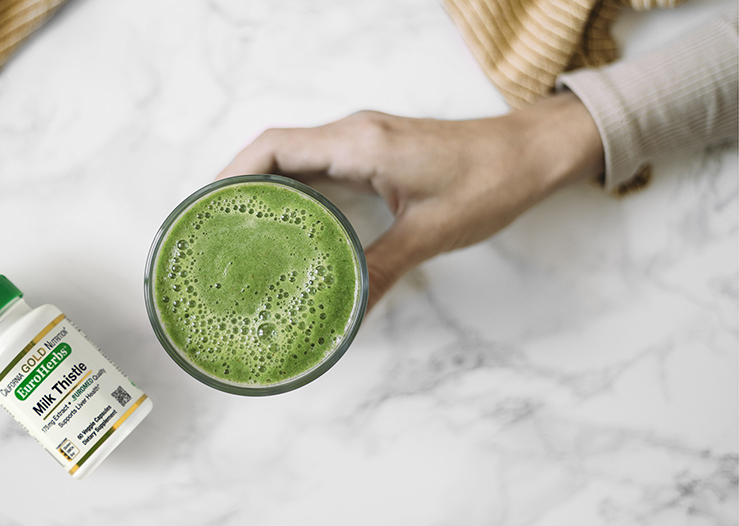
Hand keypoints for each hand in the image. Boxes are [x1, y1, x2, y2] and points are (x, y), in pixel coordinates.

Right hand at [217, 93, 603, 309]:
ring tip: (240, 228)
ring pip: (295, 156)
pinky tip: (288, 219)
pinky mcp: (375, 152)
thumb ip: (380, 270)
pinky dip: (294, 187)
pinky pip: (319, 164)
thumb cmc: (490, 181)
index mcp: (360, 144)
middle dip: (238, 184)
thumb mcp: (431, 232)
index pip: (275, 147)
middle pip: (275, 150)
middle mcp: (354, 134)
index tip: (207, 208)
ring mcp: (364, 140)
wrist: (531, 152)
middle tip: (215, 229)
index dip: (232, 174)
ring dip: (264, 185)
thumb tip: (342, 315)